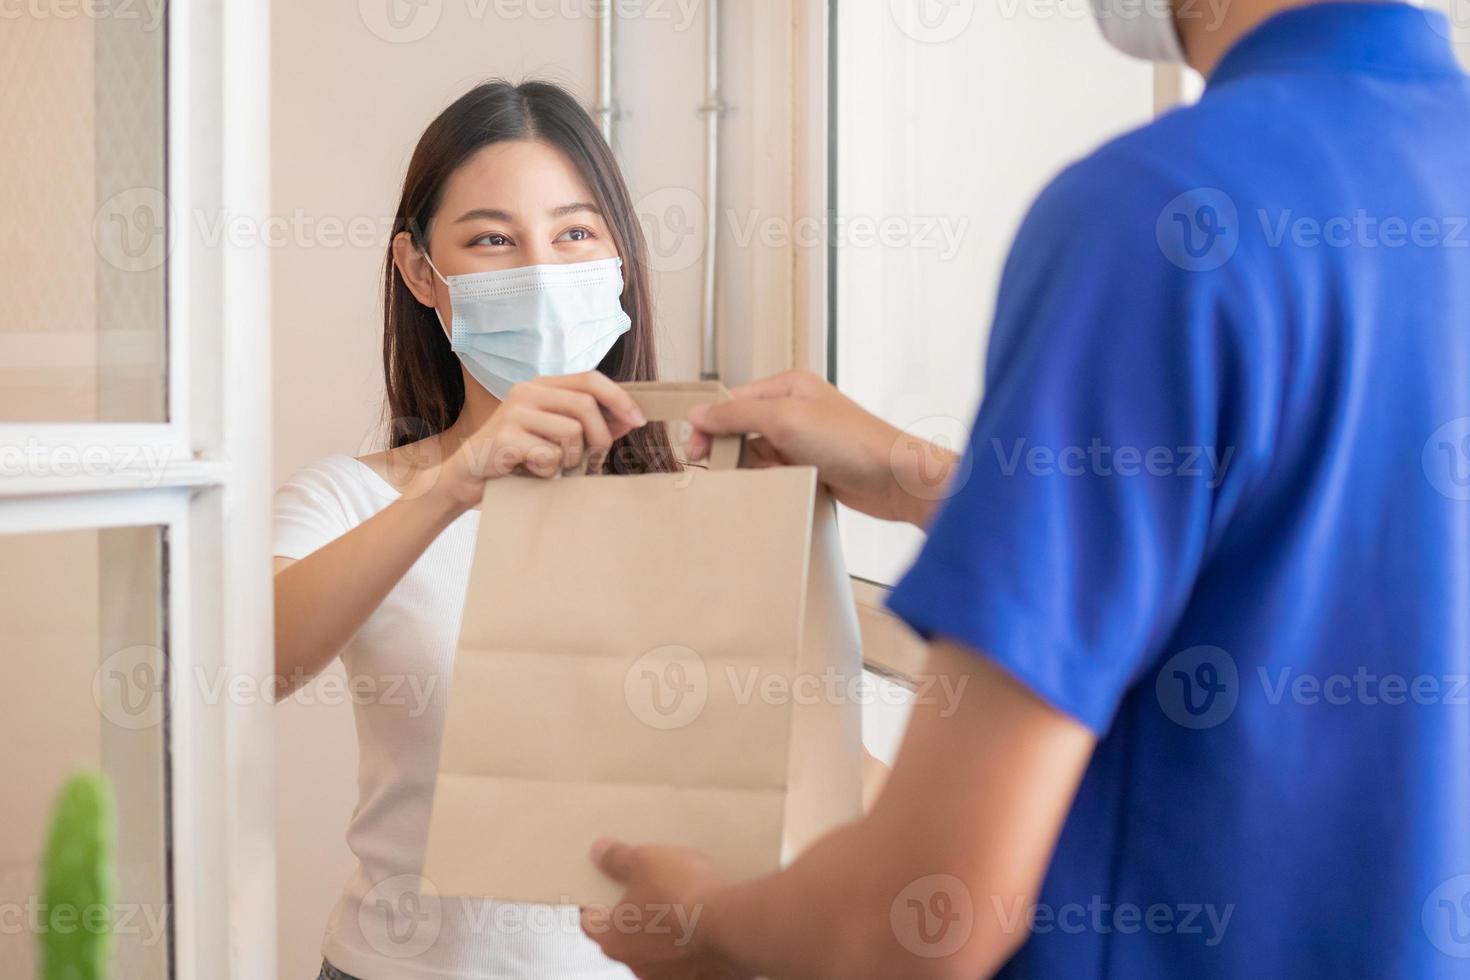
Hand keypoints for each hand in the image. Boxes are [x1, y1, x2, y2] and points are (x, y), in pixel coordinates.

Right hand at [428, 372, 647, 510]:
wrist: (470, 476)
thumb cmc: (519, 457)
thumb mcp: (557, 437)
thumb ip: (591, 425)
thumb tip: (631, 419)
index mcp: (543, 385)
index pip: (591, 379)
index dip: (619, 398)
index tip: (638, 420)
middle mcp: (528, 391)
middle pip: (586, 406)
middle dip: (600, 438)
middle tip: (594, 461)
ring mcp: (514, 412)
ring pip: (571, 432)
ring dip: (572, 458)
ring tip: (555, 466)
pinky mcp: (505, 437)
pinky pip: (549, 455)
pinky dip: (549, 471)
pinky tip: (532, 471)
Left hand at [581, 840, 750, 979]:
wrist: (733, 924)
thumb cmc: (685, 895)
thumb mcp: (645, 860)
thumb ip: (618, 858)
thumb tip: (599, 853)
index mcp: (613, 939)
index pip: (590, 921)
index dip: (596, 900)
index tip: (603, 886)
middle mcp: (637, 964)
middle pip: (625, 935)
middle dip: (635, 914)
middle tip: (649, 888)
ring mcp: (669, 976)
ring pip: (659, 949)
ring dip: (665, 932)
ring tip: (684, 903)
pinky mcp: (700, 979)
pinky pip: (690, 958)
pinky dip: (693, 943)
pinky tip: (706, 922)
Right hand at [685, 371, 957, 525]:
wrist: (895, 479)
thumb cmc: (852, 442)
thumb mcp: (785, 418)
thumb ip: (738, 414)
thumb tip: (698, 413)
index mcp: (788, 387)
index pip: (733, 400)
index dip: (710, 425)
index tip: (694, 450)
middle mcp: (794, 410)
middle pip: (741, 428)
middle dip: (729, 450)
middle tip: (714, 471)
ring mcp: (803, 440)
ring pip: (756, 455)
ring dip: (751, 470)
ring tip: (754, 480)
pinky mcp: (811, 468)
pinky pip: (775, 475)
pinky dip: (769, 483)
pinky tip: (773, 490)